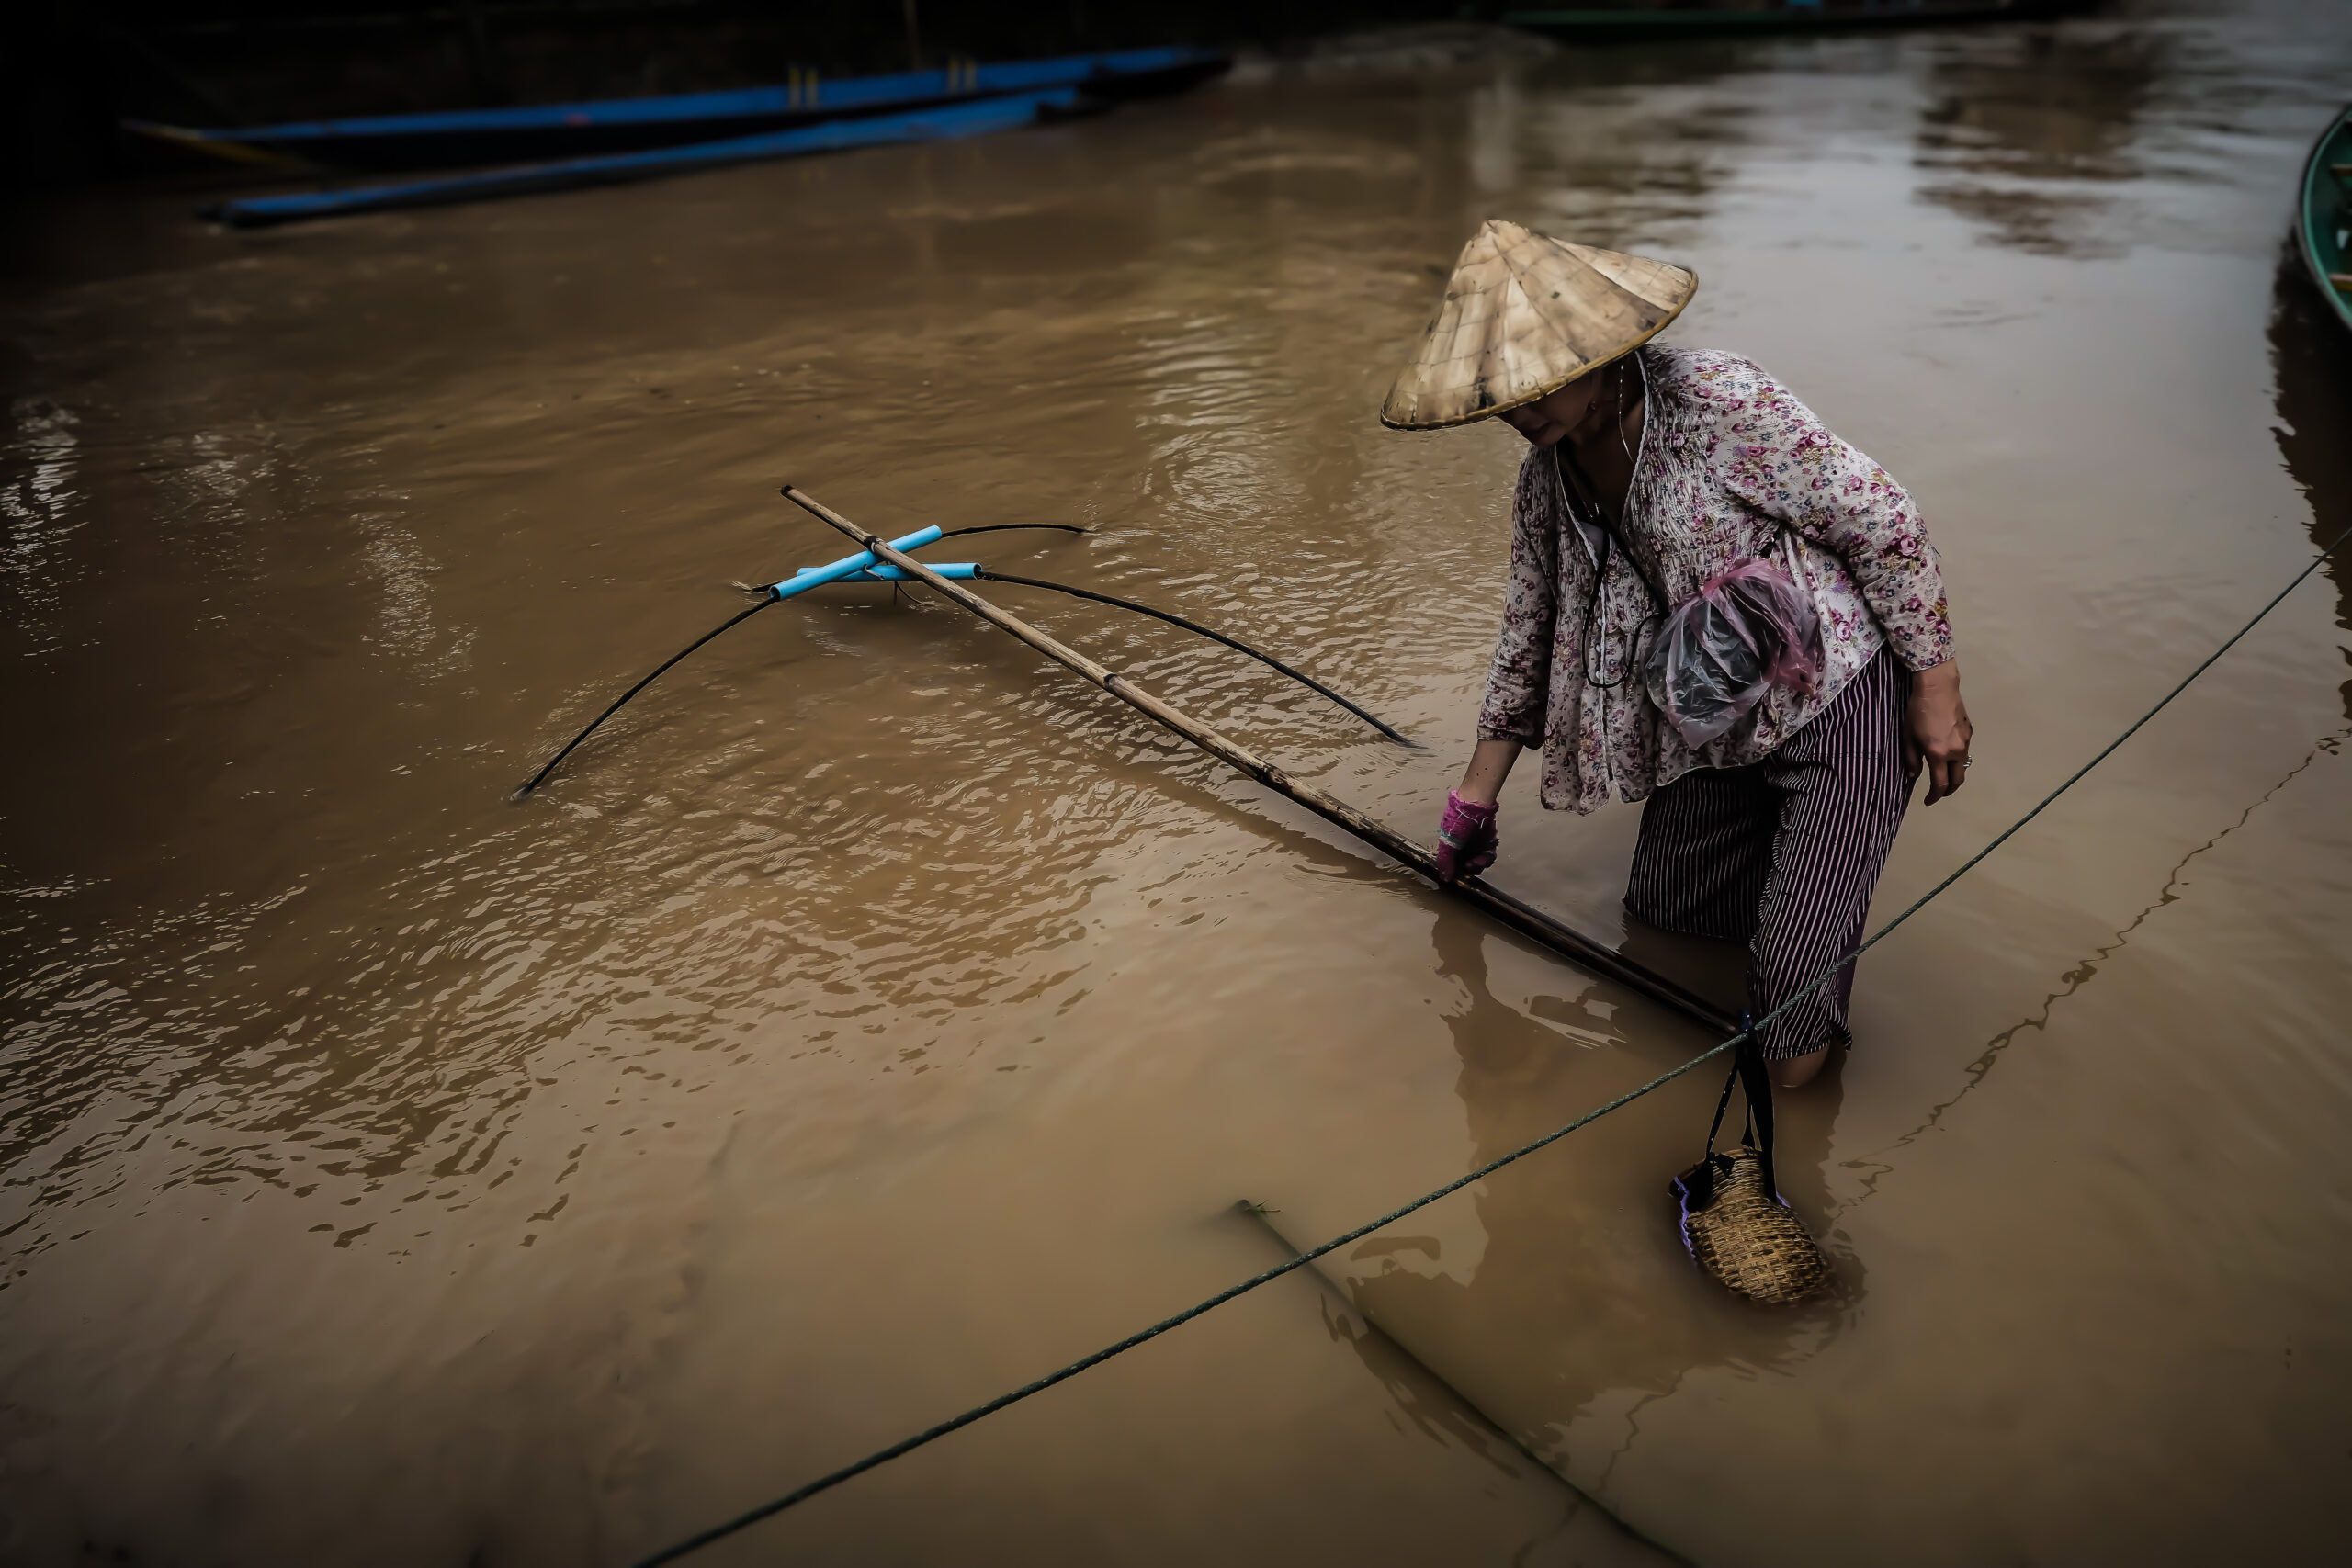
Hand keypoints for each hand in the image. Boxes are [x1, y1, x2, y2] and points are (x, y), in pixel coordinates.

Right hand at [1435, 790, 1498, 883]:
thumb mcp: (1447, 843)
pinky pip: (1488, 857)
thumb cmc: (1457, 821)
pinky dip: (1485, 860)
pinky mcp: (1488, 843)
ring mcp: (1477, 846)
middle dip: (1467, 871)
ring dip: (1476, 866)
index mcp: (1452, 847)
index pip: (1453, 865)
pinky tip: (1481, 859)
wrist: (1474, 808)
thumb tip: (1445, 878)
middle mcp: (1465, 847)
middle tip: (1466, 869)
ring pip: (1478, 864)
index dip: (1455, 872)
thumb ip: (1445, 861)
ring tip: (1473, 863)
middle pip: (1467, 867)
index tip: (1456, 877)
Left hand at [1904, 659, 1972, 803]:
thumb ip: (1911, 759)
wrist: (1938, 687)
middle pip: (1957, 780)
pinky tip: (1948, 754)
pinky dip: (1957, 759)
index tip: (1928, 801)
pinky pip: (1964, 752)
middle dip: (1949, 790)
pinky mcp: (1970, 732)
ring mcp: (1966, 742)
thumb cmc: (1917, 711)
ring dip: (1954, 775)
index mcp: (1938, 754)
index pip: (1940, 784)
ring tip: (1944, 775)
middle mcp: (1956, 751)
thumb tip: (1913, 776)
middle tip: (1939, 793)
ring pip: (1963, 766)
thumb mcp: (1908, 736)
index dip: (1934, 796)